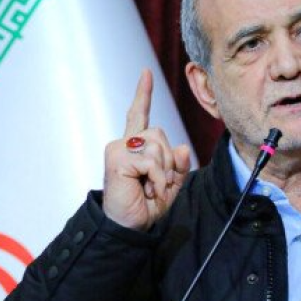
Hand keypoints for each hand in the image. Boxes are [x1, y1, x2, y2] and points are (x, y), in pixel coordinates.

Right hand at [102, 69, 191, 230]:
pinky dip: (157, 179)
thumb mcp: (169, 185)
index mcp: (134, 148)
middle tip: (158, 184)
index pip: (138, 115)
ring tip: (151, 188)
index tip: (146, 73)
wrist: (128, 227)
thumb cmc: (144, 207)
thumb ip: (178, 166)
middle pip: (159, 134)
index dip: (143, 94)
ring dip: (163, 172)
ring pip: (158, 145)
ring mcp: (118, 149)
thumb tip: (183, 147)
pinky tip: (147, 190)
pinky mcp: (117, 158)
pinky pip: (152, 161)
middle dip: (168, 161)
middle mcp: (123, 144)